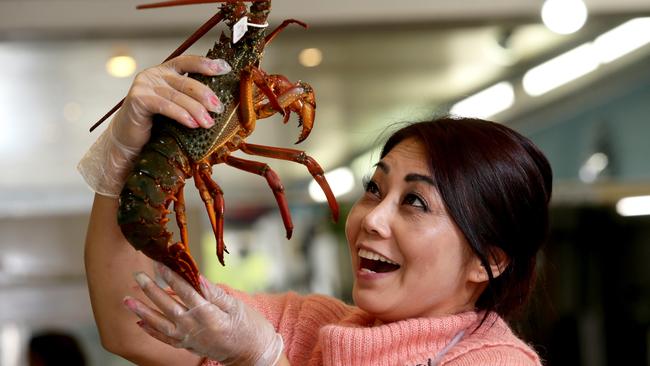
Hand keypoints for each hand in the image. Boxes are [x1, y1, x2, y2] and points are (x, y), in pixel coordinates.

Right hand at [77, 55, 230, 196]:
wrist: (129, 140)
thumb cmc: (156, 124)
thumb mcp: (177, 107)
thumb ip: (190, 99)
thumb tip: (219, 104)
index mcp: (165, 71)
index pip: (188, 62)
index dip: (206, 64)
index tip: (225, 68)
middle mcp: (154, 74)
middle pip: (186, 81)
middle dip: (205, 95)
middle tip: (218, 108)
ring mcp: (144, 85)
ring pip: (177, 95)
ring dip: (196, 109)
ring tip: (208, 122)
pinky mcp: (137, 99)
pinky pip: (164, 105)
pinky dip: (180, 114)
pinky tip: (192, 124)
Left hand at [124, 263, 283, 365]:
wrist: (252, 354)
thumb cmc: (249, 327)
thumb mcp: (236, 305)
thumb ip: (214, 292)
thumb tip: (197, 276)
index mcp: (208, 313)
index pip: (184, 290)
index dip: (170, 276)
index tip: (159, 263)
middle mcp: (193, 326)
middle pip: (167, 305)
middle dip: (150, 289)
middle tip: (137, 275)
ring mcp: (188, 338)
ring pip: (159, 323)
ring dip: (142, 311)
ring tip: (127, 300)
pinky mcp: (187, 346)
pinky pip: (164, 339)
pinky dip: (150, 331)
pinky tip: (139, 322)